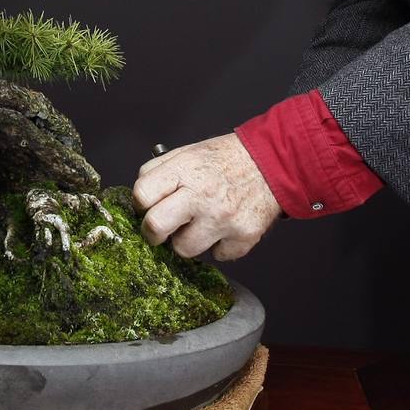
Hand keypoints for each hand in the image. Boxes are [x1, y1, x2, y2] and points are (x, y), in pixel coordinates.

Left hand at [132, 133, 281, 260]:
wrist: (271, 163)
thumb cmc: (224, 159)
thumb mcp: (187, 152)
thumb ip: (158, 172)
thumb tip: (139, 197)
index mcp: (184, 170)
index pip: (142, 195)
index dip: (140, 204)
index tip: (146, 207)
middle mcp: (202, 195)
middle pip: (156, 227)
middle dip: (152, 232)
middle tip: (160, 229)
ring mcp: (223, 218)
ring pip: (184, 249)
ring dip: (187, 240)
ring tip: (198, 224)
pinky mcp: (243, 237)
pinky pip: (218, 256)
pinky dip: (219, 246)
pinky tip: (223, 228)